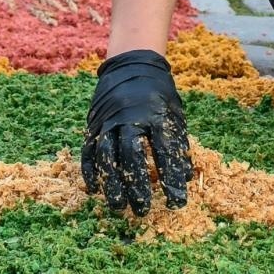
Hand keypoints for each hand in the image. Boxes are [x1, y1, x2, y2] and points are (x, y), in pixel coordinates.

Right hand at [81, 50, 191, 214]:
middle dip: (137, 186)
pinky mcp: (94, 122)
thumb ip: (179, 143)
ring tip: (118, 206)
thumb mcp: (175, 113)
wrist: (132, 64)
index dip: (171, 178)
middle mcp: (130, 117)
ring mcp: (109, 119)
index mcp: (156, 114)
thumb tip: (185, 178)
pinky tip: (95, 189)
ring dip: (112, 184)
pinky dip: (90, 171)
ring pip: (107, 156)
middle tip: (143, 209)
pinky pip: (89, 149)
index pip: (165, 151)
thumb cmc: (158, 93)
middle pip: (132, 156)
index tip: (176, 201)